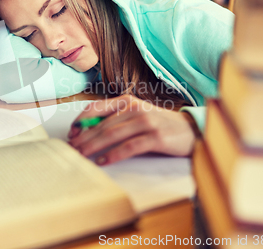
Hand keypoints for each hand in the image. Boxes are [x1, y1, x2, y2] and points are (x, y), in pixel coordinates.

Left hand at [67, 95, 198, 165]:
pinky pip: (129, 147)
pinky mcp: (155, 137)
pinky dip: (114, 154)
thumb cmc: (160, 124)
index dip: (81, 121)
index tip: (71, 133)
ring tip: (81, 155)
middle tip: (71, 149)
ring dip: (94, 146)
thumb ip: (116, 119)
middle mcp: (135, 108)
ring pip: (112, 134)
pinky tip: (103, 161)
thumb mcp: (136, 115)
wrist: (192, 130)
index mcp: (127, 101)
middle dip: (84, 138)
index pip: (96, 108)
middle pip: (102, 125)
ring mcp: (146, 122)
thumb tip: (89, 131)